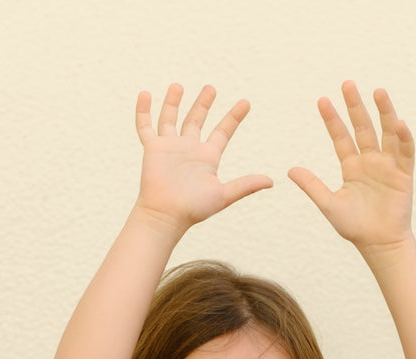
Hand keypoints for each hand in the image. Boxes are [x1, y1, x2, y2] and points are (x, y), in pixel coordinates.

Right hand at [134, 83, 272, 234]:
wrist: (166, 215)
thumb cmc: (194, 209)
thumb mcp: (223, 195)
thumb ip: (245, 185)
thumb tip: (271, 181)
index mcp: (207, 158)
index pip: (223, 132)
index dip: (234, 117)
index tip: (246, 102)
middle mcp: (189, 149)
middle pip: (197, 121)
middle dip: (203, 104)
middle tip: (211, 88)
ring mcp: (170, 148)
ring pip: (171, 119)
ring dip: (174, 103)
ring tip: (178, 85)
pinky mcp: (153, 149)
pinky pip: (145, 126)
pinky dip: (144, 111)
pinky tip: (145, 95)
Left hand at [289, 82, 414, 255]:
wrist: (378, 244)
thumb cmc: (354, 227)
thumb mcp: (329, 204)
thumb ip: (312, 186)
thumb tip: (289, 170)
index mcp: (351, 167)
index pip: (340, 137)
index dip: (332, 120)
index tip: (322, 100)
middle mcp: (370, 161)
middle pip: (362, 127)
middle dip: (355, 106)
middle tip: (347, 83)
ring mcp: (388, 165)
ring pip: (386, 133)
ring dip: (383, 113)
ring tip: (378, 91)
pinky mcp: (403, 174)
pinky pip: (405, 152)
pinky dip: (404, 138)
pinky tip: (399, 123)